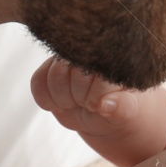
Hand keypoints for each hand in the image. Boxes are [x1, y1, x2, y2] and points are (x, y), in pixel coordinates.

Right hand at [30, 55, 148, 143]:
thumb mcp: (128, 112)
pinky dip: (46, 100)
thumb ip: (121, 108)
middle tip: (89, 105)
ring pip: (52, 75)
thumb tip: (105, 104)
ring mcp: (68, 58)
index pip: (92, 69)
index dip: (92, 94)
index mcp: (113, 54)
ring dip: (62, 99)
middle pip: (70, 70)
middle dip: (77, 96)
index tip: (99, 106)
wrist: (106, 117)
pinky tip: (61, 105)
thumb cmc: (121, 110)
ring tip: (77, 105)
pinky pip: (38, 81)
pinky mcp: (50, 68)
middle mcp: (90, 49)